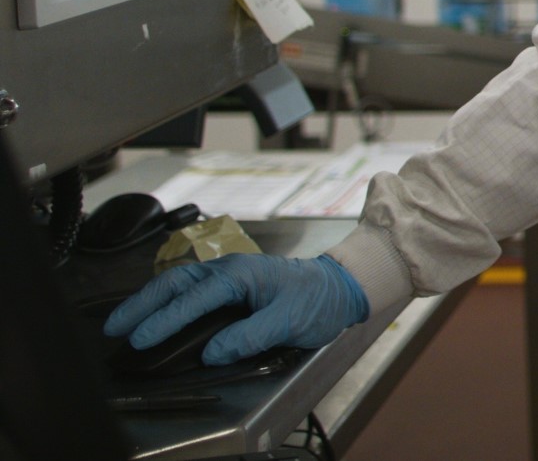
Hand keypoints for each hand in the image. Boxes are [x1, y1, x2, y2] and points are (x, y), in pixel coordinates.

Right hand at [104, 253, 368, 365]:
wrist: (339, 286)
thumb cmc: (317, 299)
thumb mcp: (289, 320)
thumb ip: (250, 336)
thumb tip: (212, 353)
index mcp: (242, 274)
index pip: (195, 297)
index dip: (166, 320)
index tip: (142, 340)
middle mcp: (230, 269)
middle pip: (175, 283)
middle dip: (142, 304)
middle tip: (114, 327)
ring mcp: (228, 275)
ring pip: (178, 284)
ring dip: (149, 301)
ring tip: (123, 322)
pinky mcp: (230, 285)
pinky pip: (190, 290)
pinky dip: (166, 301)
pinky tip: (153, 315)